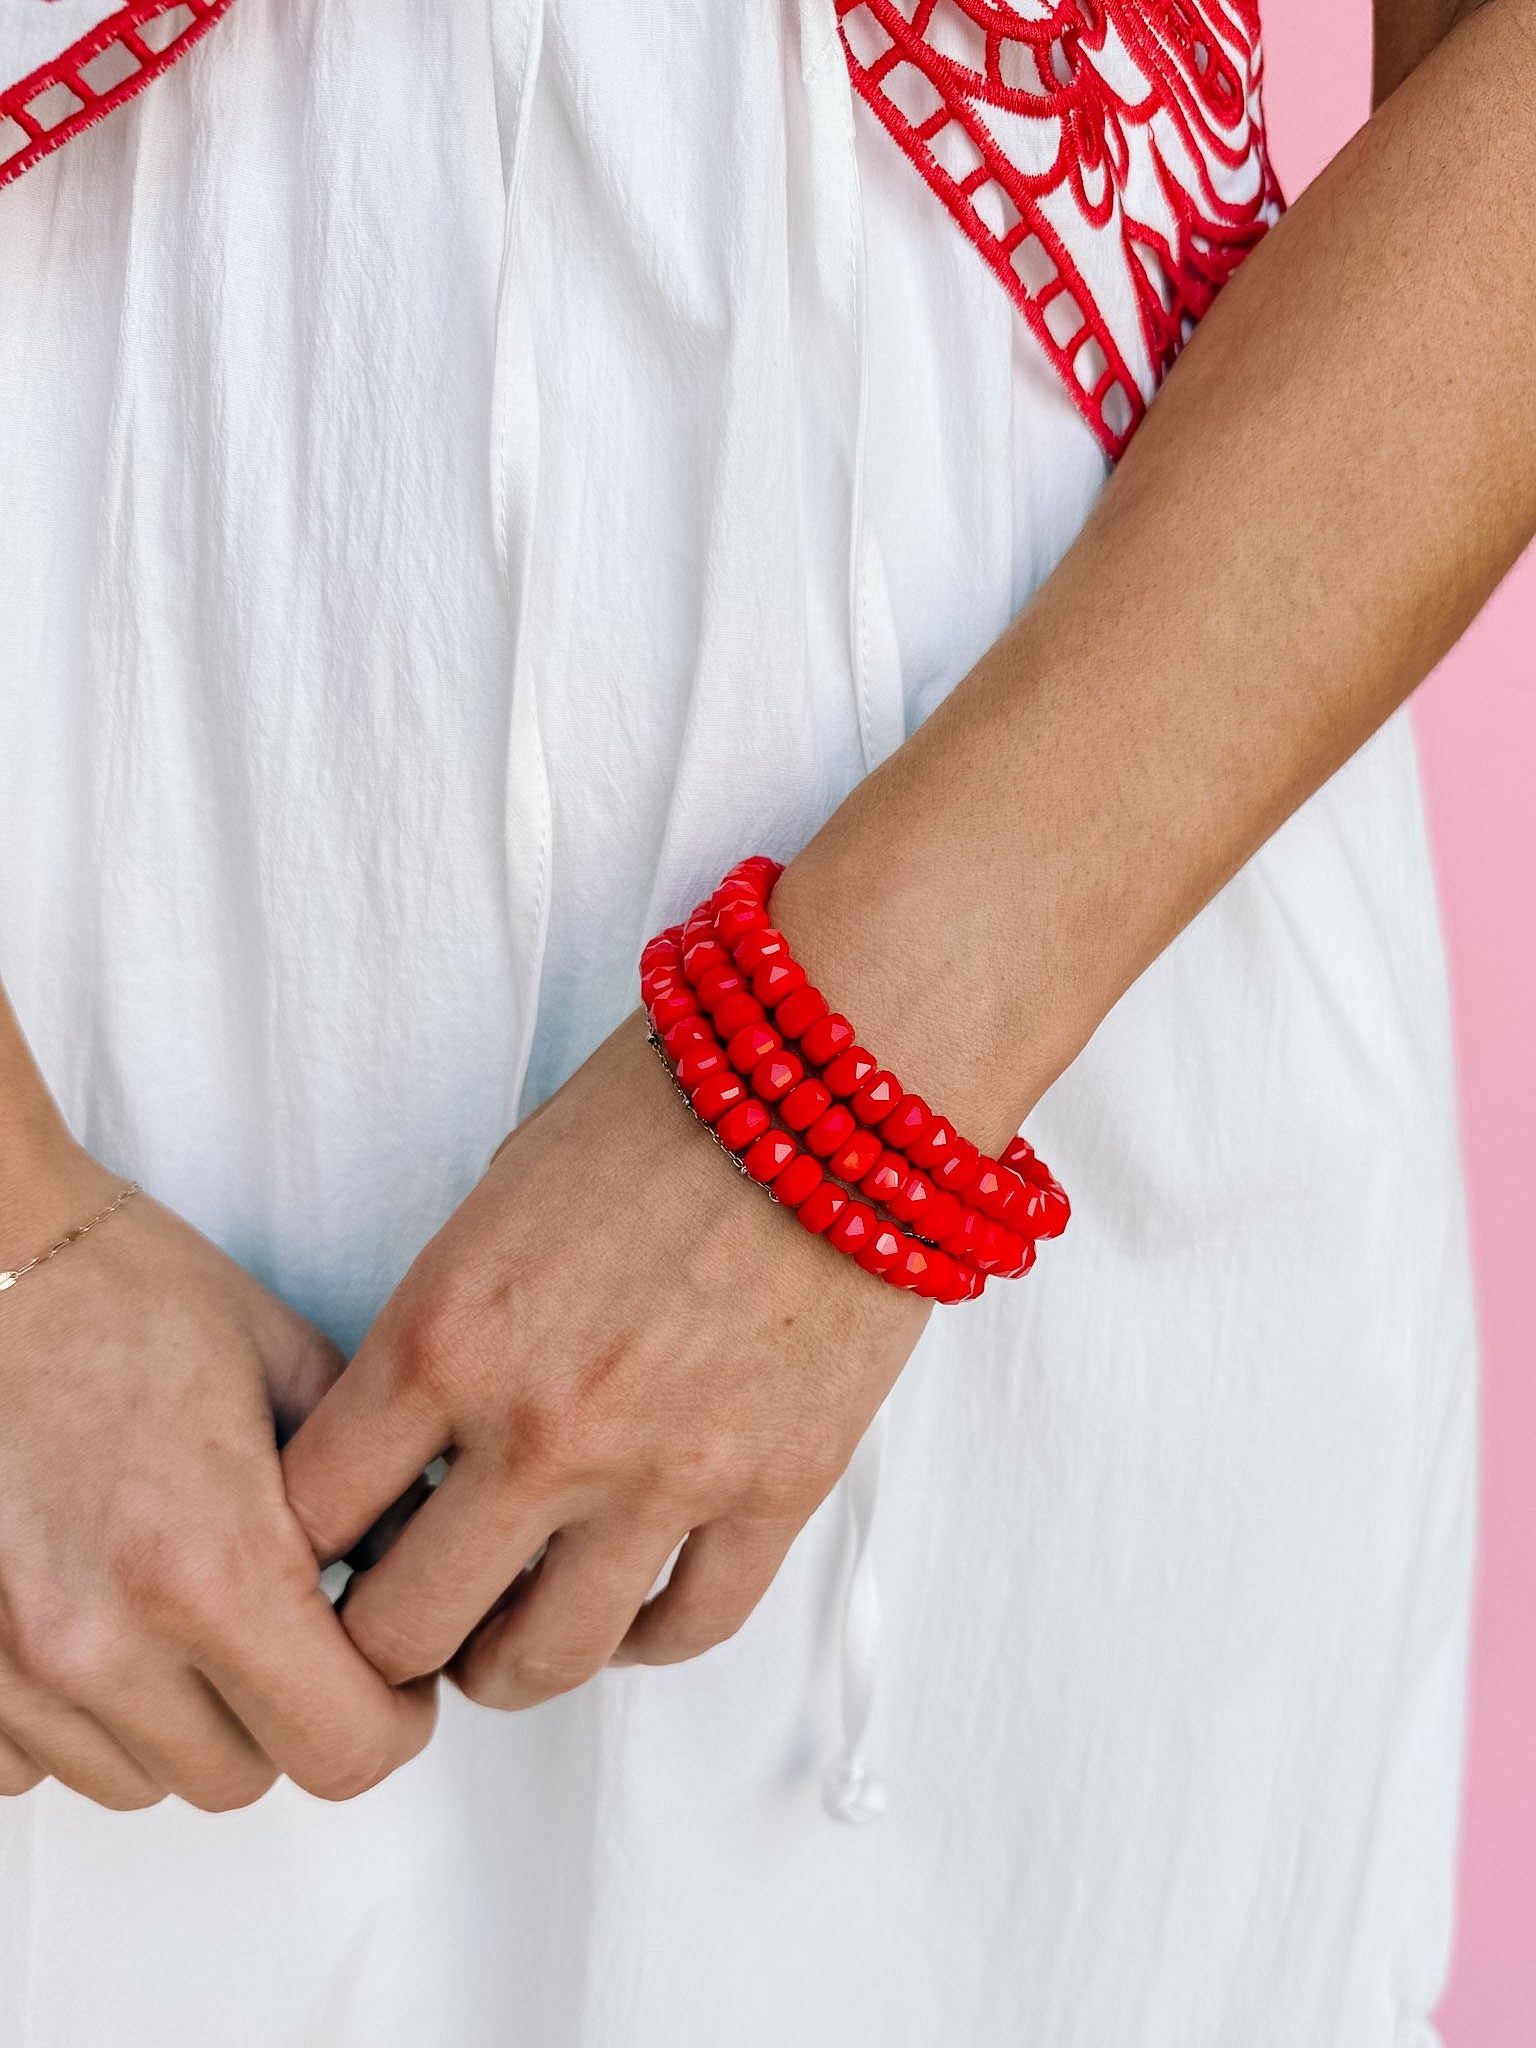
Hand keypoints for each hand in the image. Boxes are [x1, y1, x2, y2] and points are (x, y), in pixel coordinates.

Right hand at [0, 1142, 435, 1810]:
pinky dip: (87, 1720)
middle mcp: (102, 1638)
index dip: (393, 1720)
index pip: (343, 1748)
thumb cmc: (127, 1296)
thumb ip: (371, 1489)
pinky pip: (39, 1763)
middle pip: (245, 1776)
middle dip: (294, 1718)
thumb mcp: (294, 1366)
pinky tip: (111, 1625)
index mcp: (209, 1566)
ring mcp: (11, 1665)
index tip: (396, 1680)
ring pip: (142, 1778)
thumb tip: (423, 1565)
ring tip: (198, 1617)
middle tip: (304, 1638)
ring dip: (189, 1722)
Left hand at [281, 1012, 928, 1706]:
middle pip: (406, 1630)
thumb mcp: (498, 1205)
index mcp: (446, 1336)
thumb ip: (445, 1336)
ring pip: (546, 1661)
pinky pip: (690, 1627)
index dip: (303, 1553)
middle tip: (405, 1624)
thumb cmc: (661, 1110)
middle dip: (385, 1644)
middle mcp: (541, 1428)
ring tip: (507, 1643)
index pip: (312, 1517)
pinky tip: (628, 1614)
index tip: (327, 1555)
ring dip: (508, 1665)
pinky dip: (645, 1640)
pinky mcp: (779, 1490)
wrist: (840, 1075)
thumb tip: (418, 1449)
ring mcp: (665, 1472)